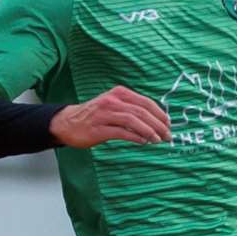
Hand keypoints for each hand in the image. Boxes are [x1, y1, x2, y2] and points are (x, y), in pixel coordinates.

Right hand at [51, 86, 170, 148]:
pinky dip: (135, 137)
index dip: (160, 114)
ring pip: (133, 121)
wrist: (68, 122)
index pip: (145, 102)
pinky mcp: (99, 129)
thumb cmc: (94, 115)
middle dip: (158, 124)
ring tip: (158, 140)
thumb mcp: (114, 105)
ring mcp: (105, 115)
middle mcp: (113, 101)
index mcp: (119, 93)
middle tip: (167, 135)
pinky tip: (144, 142)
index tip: (168, 124)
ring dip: (149, 131)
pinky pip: (121, 132)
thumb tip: (154, 120)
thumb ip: (131, 109)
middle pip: (142, 111)